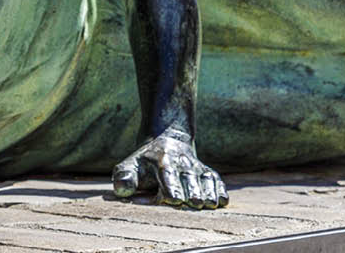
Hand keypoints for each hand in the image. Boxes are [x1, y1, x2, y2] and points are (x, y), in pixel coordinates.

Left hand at [112, 130, 226, 208]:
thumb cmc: (144, 163)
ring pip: (205, 177)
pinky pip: (215, 178)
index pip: (167, 174)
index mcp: (162, 160)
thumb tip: (122, 189)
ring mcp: (195, 166)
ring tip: (210, 204)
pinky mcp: (206, 171)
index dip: (171, 187)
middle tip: (195, 204)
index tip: (174, 199)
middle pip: (188, 177)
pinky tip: (222, 201)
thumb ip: (125, 177)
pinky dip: (220, 188)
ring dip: (208, 191)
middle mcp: (181, 162)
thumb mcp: (130, 165)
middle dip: (192, 190)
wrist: (167, 140)